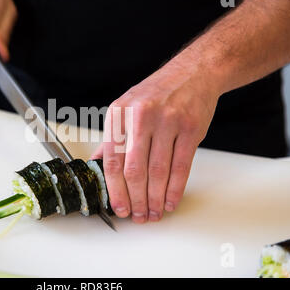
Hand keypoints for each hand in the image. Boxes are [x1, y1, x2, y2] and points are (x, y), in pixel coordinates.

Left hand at [92, 59, 219, 222]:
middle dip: (135, 199)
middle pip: (134, 170)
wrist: (192, 73)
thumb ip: (112, 137)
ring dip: (154, 199)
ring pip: (158, 172)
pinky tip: (169, 201)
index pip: (112, 160)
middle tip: (137, 215)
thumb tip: (97, 165)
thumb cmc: (156, 93)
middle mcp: (141, 117)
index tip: (119, 207)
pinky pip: (181, 167)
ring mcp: (168, 122)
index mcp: (119, 113)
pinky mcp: (190, 128)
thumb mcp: (125, 108)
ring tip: (153, 213)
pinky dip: (175, 189)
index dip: (115, 190)